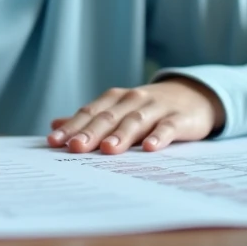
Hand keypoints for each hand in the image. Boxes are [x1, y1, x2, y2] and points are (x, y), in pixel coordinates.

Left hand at [46, 77, 224, 153]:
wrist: (193, 96)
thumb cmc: (148, 108)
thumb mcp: (118, 111)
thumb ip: (89, 120)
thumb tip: (54, 126)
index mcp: (114, 100)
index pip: (89, 113)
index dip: (72, 127)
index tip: (54, 142)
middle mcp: (132, 100)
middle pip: (108, 117)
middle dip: (91, 132)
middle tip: (75, 147)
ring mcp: (156, 108)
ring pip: (135, 121)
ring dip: (121, 135)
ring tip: (107, 149)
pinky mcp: (179, 118)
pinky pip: (167, 127)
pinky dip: (158, 137)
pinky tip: (149, 148)